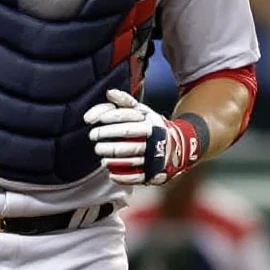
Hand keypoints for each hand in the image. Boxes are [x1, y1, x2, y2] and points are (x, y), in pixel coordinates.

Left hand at [84, 89, 201, 184]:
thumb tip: (109, 93)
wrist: (176, 147)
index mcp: (150, 121)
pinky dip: (122, 177)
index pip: (125, 117)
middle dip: (106, 136)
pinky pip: (137, 177)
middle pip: (126, 136)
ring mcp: (155, 156)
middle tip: (93, 137)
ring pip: (131, 157)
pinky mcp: (154, 172)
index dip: (108, 117)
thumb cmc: (152, 126)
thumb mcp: (141, 111)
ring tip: (101, 158)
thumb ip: (124, 101)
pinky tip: (111, 173)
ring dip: (112, 158)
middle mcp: (154, 137)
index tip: (93, 121)